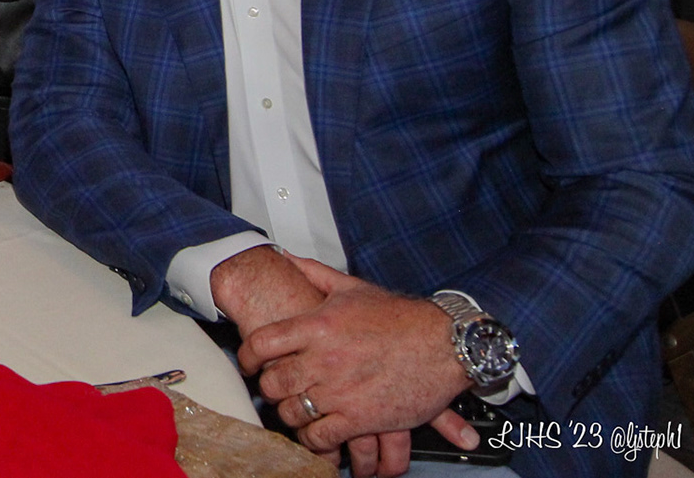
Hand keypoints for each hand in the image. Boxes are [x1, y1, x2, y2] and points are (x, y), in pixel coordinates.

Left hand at [211, 247, 412, 472]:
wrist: (446, 345)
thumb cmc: (401, 317)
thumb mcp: (353, 288)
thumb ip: (314, 273)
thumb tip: (286, 256)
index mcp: (318, 325)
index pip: (262, 343)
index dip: (247, 355)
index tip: (248, 362)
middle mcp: (325, 359)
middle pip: (273, 381)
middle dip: (268, 387)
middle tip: (273, 387)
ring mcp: (342, 391)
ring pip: (292, 411)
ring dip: (289, 413)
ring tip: (293, 408)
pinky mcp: (362, 419)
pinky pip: (321, 436)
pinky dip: (313, 437)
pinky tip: (316, 430)